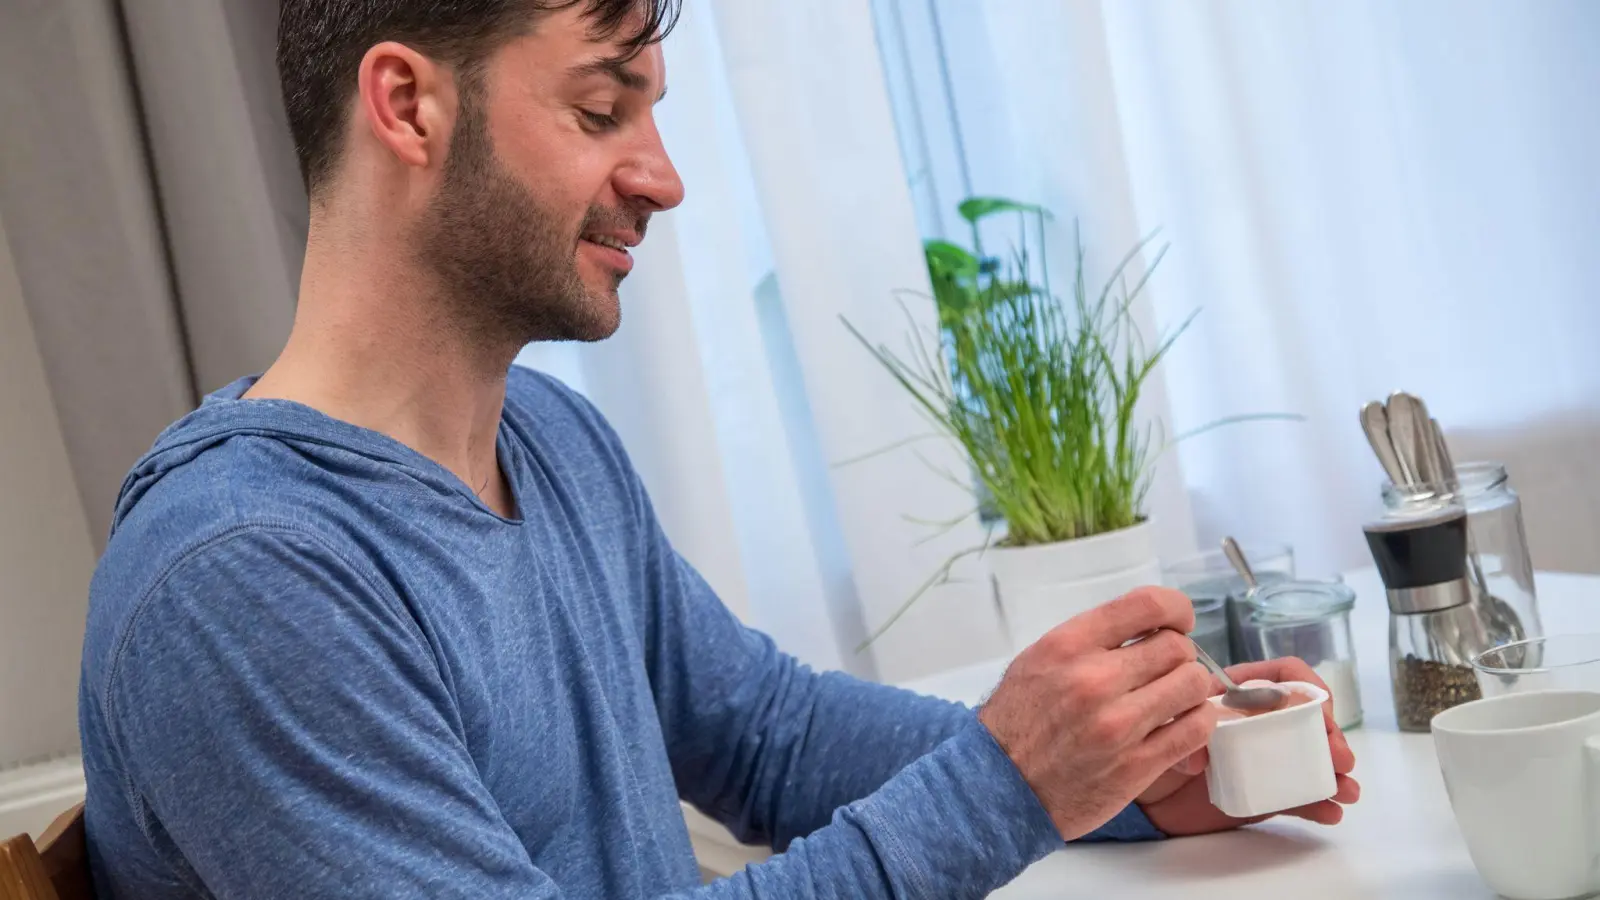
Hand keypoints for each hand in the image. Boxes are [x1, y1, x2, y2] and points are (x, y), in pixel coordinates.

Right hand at [978, 587, 1218, 839]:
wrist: (1000, 787)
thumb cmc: (1018, 721)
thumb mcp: (1038, 660)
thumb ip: (1092, 641)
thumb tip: (1150, 630)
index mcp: (1068, 646)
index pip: (1148, 605)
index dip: (1177, 608)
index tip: (1178, 622)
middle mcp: (1094, 681)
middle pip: (1178, 647)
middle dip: (1180, 656)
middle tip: (1165, 670)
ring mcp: (1117, 725)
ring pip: (1193, 686)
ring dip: (1191, 690)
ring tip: (1173, 698)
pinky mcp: (1136, 766)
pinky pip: (1196, 730)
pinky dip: (1197, 722)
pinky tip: (1180, 723)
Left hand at [1137, 656, 1360, 835]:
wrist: (1143, 796)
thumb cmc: (1150, 747)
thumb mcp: (1163, 730)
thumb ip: (1181, 731)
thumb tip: (1203, 750)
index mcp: (1238, 693)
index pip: (1284, 676)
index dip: (1307, 688)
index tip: (1318, 712)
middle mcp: (1258, 723)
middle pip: (1308, 718)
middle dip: (1330, 734)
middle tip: (1339, 758)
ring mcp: (1266, 758)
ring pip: (1311, 758)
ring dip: (1334, 771)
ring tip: (1346, 789)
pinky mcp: (1266, 794)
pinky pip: (1298, 797)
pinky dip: (1318, 804)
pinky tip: (1332, 812)